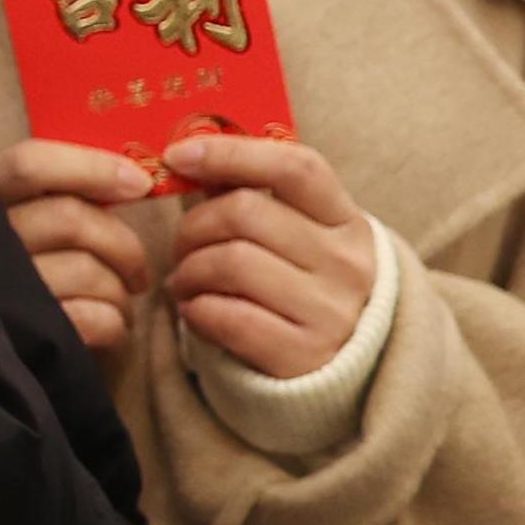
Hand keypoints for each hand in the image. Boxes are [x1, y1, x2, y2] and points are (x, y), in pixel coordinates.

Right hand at [0, 137, 159, 351]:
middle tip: (138, 270)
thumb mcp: (32, 225)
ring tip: (117, 302)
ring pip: (89, 271)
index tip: (139, 185)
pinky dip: (116, 323)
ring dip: (120, 289)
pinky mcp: (25, 336)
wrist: (12, 356)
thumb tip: (136, 178)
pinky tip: (109, 327)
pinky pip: (94, 318)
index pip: (30, 164)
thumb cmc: (38, 276)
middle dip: (123, 244)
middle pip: (71, 218)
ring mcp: (0, 290)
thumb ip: (65, 196)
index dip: (91, 168)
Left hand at [163, 133, 375, 378]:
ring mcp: (331, 310)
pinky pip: (226, 316)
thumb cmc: (298, 288)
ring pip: (229, 262)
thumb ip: (249, 195)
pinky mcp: (304, 354)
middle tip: (180, 248)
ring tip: (184, 283)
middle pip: (244, 213)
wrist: (338, 372)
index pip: (296, 167)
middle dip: (193, 227)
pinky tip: (196, 312)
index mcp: (346, 221)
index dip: (231, 152)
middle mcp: (348, 262)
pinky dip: (195, 310)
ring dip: (188, 271)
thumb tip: (189, 153)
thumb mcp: (294, 238)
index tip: (177, 155)